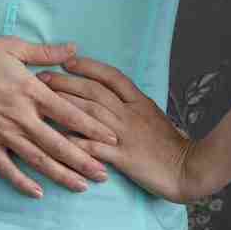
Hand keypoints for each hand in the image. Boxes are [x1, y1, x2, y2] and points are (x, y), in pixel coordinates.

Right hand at [0, 35, 123, 198]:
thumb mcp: (14, 47)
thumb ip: (46, 53)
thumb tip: (73, 49)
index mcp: (31, 91)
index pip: (69, 113)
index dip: (92, 128)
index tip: (112, 139)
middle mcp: (21, 116)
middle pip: (58, 144)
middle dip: (84, 160)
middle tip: (104, 174)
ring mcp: (2, 133)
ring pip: (37, 160)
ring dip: (61, 174)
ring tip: (82, 186)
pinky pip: (6, 168)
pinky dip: (22, 182)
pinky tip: (38, 193)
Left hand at [37, 54, 213, 204]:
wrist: (189, 168)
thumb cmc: (172, 145)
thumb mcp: (155, 116)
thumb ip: (135, 106)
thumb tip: (115, 95)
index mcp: (139, 101)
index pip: (111, 76)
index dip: (88, 67)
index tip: (67, 61)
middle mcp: (130, 113)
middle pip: (94, 92)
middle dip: (65, 83)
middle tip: (41, 77)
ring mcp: (126, 134)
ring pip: (90, 113)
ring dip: (63, 105)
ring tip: (41, 101)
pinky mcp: (123, 157)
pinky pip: (94, 147)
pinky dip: (74, 141)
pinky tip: (55, 137)